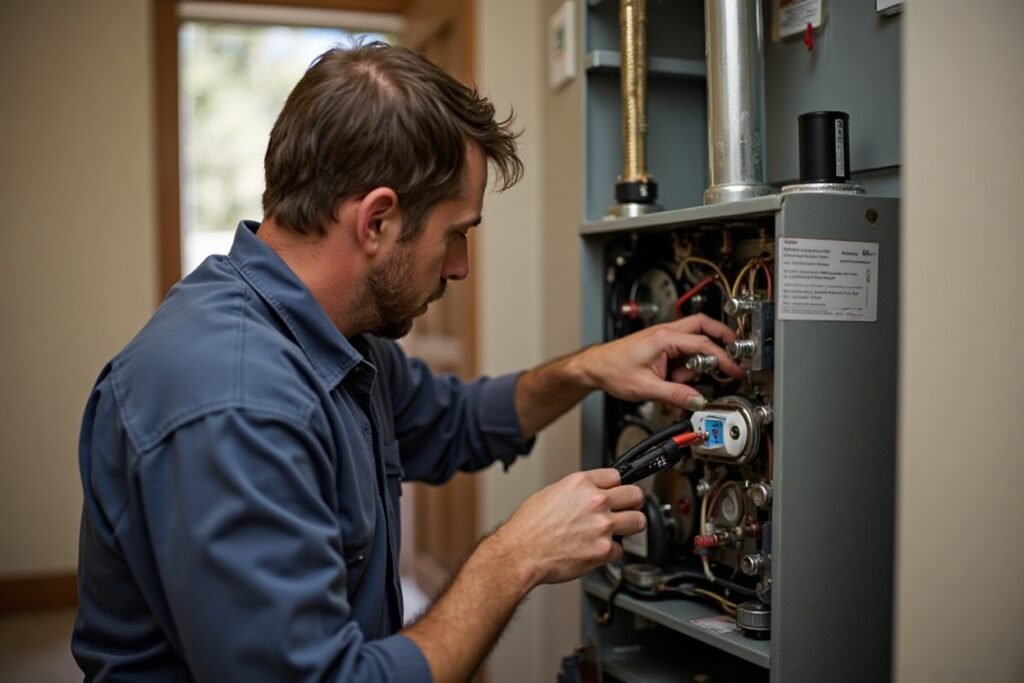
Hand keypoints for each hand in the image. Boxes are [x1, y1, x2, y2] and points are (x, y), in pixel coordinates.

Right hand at [489, 469, 644, 586]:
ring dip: (630, 526)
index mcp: (581, 483)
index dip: (617, 486)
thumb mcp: (550, 493)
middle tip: (628, 509)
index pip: (617, 475)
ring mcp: (603, 525)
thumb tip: (588, 495)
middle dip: (633, 503)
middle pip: (635, 495)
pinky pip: (620, 550)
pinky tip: (596, 550)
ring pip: (638, 521)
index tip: (618, 492)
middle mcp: (595, 501)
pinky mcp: (604, 549)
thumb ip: (576, 492)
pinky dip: (610, 552)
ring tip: (621, 530)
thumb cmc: (529, 527)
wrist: (521, 553)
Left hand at [576, 314, 744, 408]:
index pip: (703, 343)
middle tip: (735, 352)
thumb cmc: (613, 370)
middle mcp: (665, 333)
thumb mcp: (646, 388)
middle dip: (722, 337)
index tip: (735, 369)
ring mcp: (663, 338)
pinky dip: (687, 364)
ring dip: (698, 359)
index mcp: (664, 338)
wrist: (595, 367)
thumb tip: (697, 400)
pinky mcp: (661, 346)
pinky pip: (683, 351)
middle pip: (704, 326)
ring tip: (683, 379)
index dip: (723, 357)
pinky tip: (676, 380)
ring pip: (694, 339)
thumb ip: (675, 395)